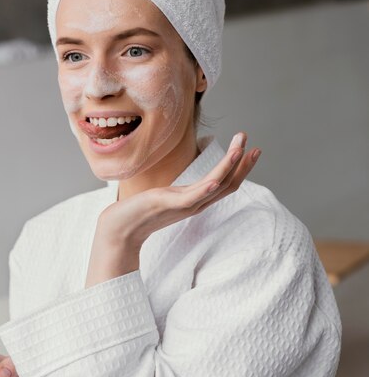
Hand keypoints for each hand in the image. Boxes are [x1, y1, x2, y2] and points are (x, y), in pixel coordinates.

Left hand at [86, 133, 260, 285]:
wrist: (120, 229)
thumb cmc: (138, 212)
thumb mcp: (164, 197)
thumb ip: (176, 193)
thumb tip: (177, 186)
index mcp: (195, 200)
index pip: (225, 184)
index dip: (240, 169)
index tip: (251, 150)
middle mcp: (195, 204)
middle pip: (228, 185)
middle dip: (243, 166)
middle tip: (256, 147)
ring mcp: (185, 205)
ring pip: (216, 186)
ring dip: (230, 166)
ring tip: (240, 147)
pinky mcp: (171, 205)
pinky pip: (195, 196)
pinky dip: (207, 187)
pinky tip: (216, 178)